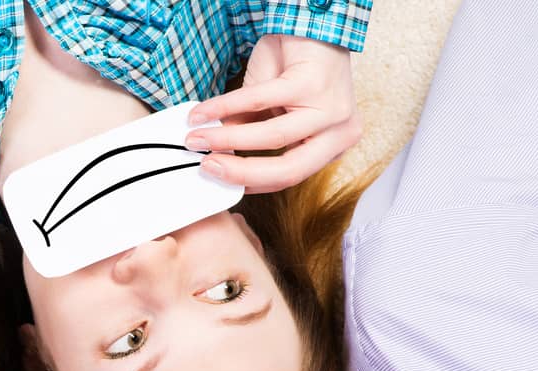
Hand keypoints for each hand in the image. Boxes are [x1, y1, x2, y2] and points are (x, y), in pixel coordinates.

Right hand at [185, 36, 360, 193]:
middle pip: (288, 170)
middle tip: (208, 167)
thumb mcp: (274, 109)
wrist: (309, 22)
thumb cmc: (296, 66)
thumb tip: (219, 156)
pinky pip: (259, 102)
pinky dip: (225, 107)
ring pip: (272, 138)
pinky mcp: (312, 83)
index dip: (251, 182)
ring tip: (197, 138)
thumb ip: (252, 132)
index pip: (291, 176)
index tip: (220, 179)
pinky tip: (202, 113)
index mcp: (334, 142)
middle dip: (240, 172)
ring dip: (226, 140)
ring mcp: (331, 108)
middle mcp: (340, 130)